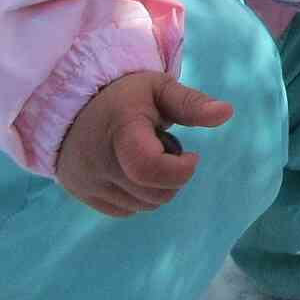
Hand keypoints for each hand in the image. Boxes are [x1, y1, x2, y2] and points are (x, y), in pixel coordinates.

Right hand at [55, 71, 233, 218]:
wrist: (72, 105)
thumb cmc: (125, 96)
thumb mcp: (159, 89)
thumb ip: (192, 103)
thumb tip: (227, 112)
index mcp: (121, 129)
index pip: (149, 168)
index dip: (180, 169)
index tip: (190, 154)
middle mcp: (98, 161)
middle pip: (156, 194)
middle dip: (173, 176)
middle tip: (165, 149)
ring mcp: (87, 182)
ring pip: (144, 206)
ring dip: (157, 186)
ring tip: (144, 155)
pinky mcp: (83, 195)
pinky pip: (127, 211)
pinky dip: (138, 196)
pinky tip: (130, 170)